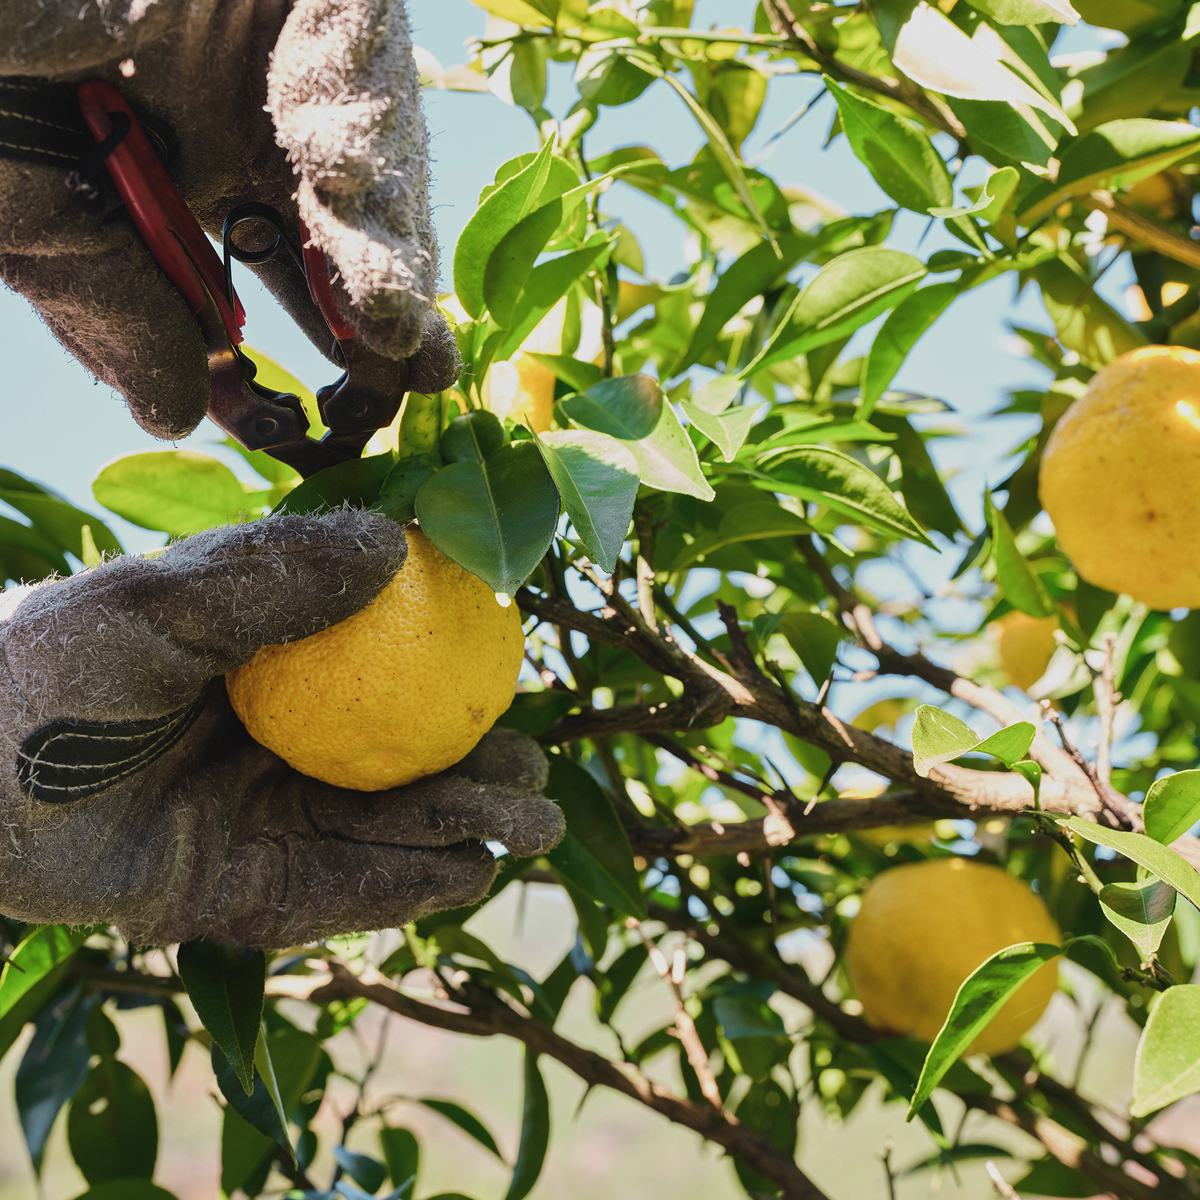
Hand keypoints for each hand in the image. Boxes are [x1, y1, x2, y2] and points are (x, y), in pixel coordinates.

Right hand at [0, 0, 457, 440]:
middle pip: (359, 230)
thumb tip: (178, 420)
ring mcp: (294, 57)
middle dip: (383, 306)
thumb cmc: (4, 94)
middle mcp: (267, 126)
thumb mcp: (49, 231)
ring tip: (388, 311)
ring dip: (381, 237)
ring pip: (373, 158)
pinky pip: (351, 47)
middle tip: (405, 370)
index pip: (301, 277)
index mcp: (213, 179)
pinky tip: (343, 175)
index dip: (337, 347)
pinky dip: (349, 111)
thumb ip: (122, 321)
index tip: (353, 419)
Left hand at [0, 511, 563, 947]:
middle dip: (481, 772)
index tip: (507, 663)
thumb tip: (391, 542)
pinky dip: (410, 889)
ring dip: (465, 831)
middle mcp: (282, 749)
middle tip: (532, 770)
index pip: (384, 669)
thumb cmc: (43, 675)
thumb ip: (268, 573)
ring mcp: (268, 825)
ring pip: (391, 832)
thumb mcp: (158, 604)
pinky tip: (466, 873)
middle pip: (406, 761)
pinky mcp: (247, 899)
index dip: (452, 671)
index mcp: (270, 672)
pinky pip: (346, 896)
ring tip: (527, 819)